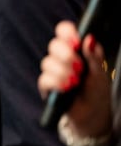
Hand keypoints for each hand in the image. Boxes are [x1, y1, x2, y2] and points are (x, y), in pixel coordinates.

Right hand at [38, 20, 111, 136]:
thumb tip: (89, 38)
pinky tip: (67, 88)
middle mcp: (61, 58)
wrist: (93, 113)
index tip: (76, 41)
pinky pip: (44, 79)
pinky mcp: (46, 86)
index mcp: (75, 49)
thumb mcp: (100, 73)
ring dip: (63, 72)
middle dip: (66, 55)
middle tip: (79, 67)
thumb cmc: (97, 90)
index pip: (64, 31)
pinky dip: (57, 83)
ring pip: (47, 62)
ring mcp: (52, 71)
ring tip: (76, 83)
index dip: (66, 32)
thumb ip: (94, 56)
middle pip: (53, 45)